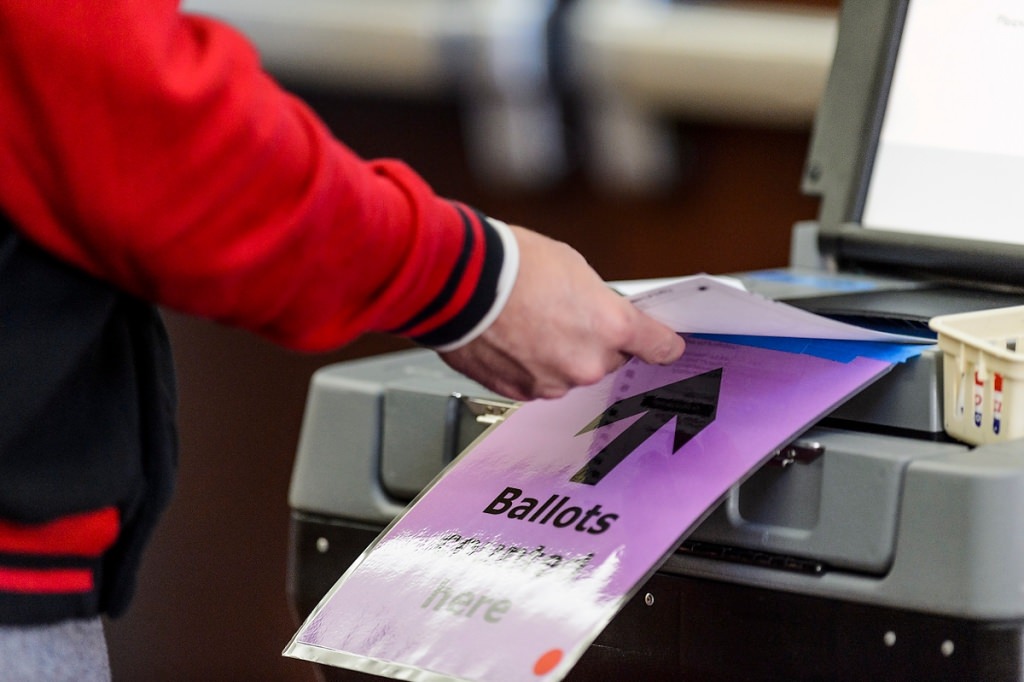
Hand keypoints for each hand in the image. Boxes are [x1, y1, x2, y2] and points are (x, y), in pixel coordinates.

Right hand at [440, 225, 684, 400]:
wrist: (459, 285)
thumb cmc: (510, 266)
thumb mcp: (572, 267)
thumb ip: (597, 301)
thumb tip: (597, 314)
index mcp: (611, 328)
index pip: (659, 346)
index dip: (663, 344)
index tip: (668, 345)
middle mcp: (587, 364)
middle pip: (607, 360)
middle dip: (592, 341)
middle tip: (564, 314)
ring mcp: (553, 383)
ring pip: (569, 372)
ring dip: (556, 354)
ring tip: (528, 321)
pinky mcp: (520, 393)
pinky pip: (537, 381)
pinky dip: (529, 365)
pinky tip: (511, 337)